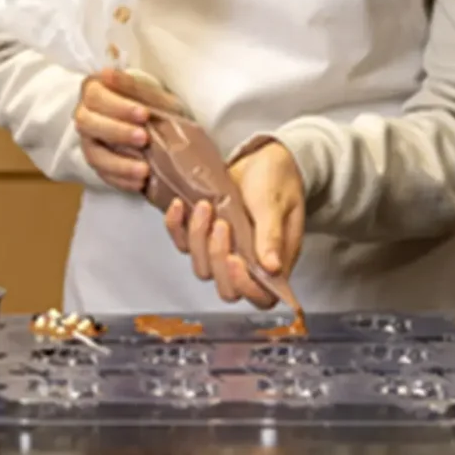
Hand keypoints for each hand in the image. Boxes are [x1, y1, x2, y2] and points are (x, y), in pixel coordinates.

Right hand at [74, 67, 151, 192]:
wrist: (153, 124)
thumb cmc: (148, 101)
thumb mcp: (148, 90)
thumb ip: (132, 85)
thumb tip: (108, 73)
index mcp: (94, 90)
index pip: (95, 96)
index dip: (118, 106)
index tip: (143, 114)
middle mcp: (85, 116)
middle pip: (87, 123)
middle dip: (116, 132)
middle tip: (144, 138)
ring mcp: (88, 142)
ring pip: (92, 154)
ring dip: (118, 163)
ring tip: (144, 170)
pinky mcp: (97, 164)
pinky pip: (102, 176)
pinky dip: (121, 181)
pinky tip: (140, 183)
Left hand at [162, 141, 303, 308]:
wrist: (262, 157)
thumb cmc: (278, 180)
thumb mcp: (276, 203)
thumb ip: (272, 234)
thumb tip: (273, 268)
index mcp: (274, 261)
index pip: (261, 297)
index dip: (245, 288)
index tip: (236, 259)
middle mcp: (248, 262)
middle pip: (226, 287)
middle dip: (216, 258)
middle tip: (221, 225)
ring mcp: (224, 249)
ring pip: (202, 266)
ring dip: (198, 239)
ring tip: (206, 206)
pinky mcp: (204, 234)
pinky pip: (183, 242)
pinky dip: (176, 226)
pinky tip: (180, 205)